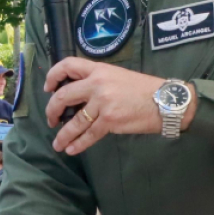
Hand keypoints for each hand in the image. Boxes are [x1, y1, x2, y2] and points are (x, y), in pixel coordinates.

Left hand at [43, 59, 197, 155]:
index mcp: (99, 69)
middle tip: (50, 120)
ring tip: (57, 144)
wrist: (165, 101)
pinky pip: (88, 134)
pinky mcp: (110, 120)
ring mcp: (103, 102)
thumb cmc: (143, 89)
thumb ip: (97, 82)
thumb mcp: (117, 76)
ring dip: (63, 134)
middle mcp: (97, 84)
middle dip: (52, 110)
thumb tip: (78, 96)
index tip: (48, 88)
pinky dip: (78, 144)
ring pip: (74, 121)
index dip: (53, 76)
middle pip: (63, 96)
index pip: (68, 65)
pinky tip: (71, 149)